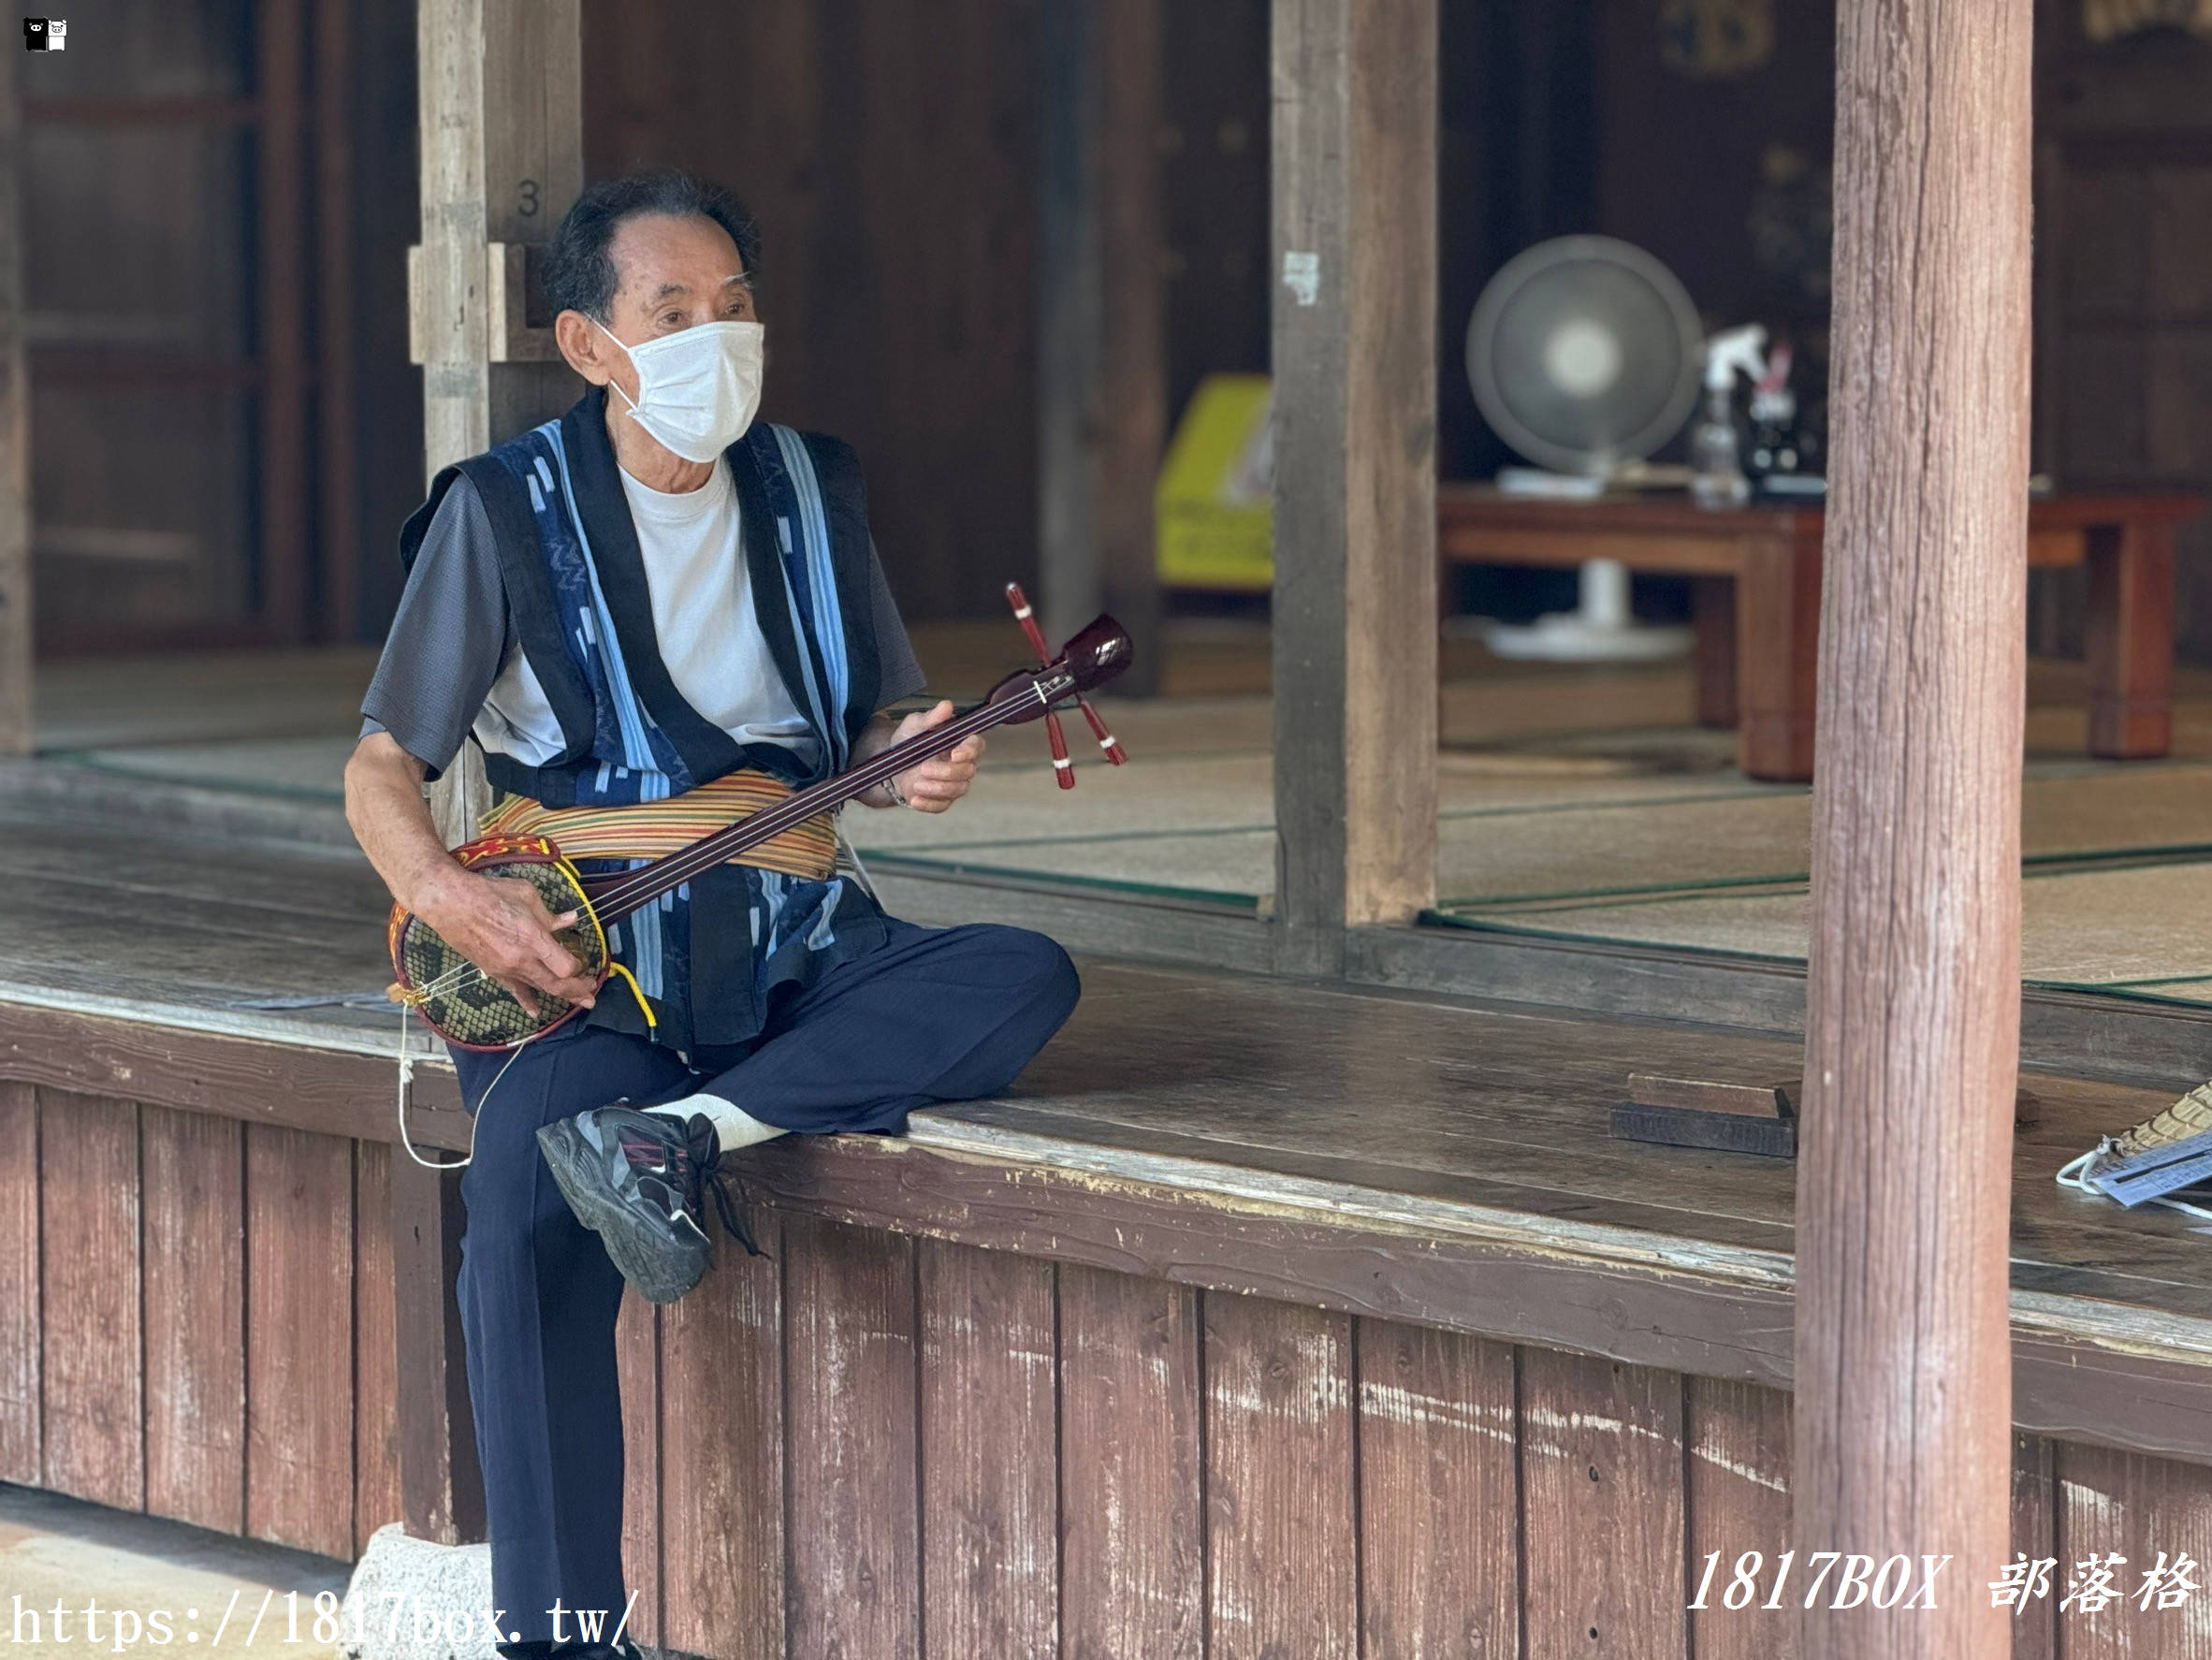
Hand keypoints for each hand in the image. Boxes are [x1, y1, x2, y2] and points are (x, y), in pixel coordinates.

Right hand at [415, 867, 599, 1016]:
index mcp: (533, 938)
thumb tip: (571, 920)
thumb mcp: (527, 895)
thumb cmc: (489, 893)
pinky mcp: (493, 971)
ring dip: (562, 996)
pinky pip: (514, 991)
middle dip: (578, 991)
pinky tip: (535, 1011)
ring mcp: (506, 968)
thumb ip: (550, 915)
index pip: (566, 967)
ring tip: (580, 1002)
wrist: (449, 904)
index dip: (578, 968)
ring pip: (539, 988)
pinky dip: (527, 1002)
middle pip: (557, 985)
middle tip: (592, 994)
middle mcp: (521, 959)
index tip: (583, 961)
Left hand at [887, 699, 984, 812]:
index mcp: (960, 743)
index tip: (954, 753)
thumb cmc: (908, 740)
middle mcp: (962, 764)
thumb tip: (947, 705)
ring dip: (936, 788)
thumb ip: (932, 717)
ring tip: (916, 783)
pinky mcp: (942, 800)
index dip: (970, 750)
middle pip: (968, 772)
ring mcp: (954, 784)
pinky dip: (928, 804)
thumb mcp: (915, 725)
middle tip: (923, 768)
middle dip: (946, 772)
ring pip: (957, 790)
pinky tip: (915, 798)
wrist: (891, 764)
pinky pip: (942, 806)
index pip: (977, 745)